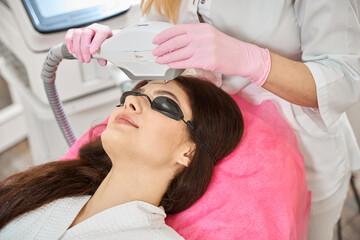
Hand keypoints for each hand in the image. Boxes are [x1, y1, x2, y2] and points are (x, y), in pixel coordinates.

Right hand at [65, 23, 112, 65]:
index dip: (96, 43)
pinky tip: (72, 52)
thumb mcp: (108, 50)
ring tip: (81, 59)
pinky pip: (70, 34)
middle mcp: (93, 28)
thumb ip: (105, 55)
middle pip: (86, 34)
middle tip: (87, 60)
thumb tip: (102, 62)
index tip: (93, 52)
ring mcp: (84, 29)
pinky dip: (69, 43)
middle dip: (85, 49)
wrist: (103, 40)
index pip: (100, 33)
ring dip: (77, 48)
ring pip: (77, 34)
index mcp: (104, 31)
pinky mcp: (76, 32)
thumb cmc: (105, 44)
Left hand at [152, 23, 270, 85]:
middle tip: (154, 52)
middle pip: (175, 41)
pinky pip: (186, 62)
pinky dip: (175, 63)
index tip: (156, 40)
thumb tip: (178, 42)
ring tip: (159, 60)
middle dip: (162, 47)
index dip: (164, 35)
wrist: (242, 57)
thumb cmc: (227, 48)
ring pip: (179, 52)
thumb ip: (195, 37)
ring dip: (166, 57)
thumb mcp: (210, 36)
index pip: (177, 29)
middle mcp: (202, 36)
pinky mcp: (206, 60)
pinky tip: (169, 64)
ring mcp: (204, 48)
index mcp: (202, 28)